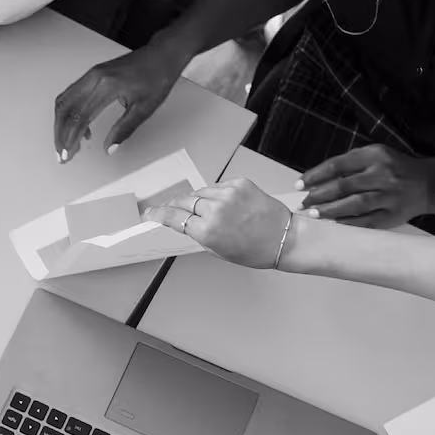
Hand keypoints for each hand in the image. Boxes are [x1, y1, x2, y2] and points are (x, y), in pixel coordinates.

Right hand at [52, 42, 190, 162]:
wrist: (162, 55)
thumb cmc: (157, 76)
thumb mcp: (144, 108)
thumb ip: (124, 129)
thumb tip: (109, 147)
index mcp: (107, 86)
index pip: (80, 116)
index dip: (71, 137)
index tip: (68, 153)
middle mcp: (95, 77)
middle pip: (65, 108)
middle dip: (60, 132)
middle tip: (62, 152)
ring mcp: (92, 74)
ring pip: (65, 100)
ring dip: (61, 122)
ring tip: (67, 141)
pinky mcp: (94, 74)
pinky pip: (72, 93)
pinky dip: (69, 111)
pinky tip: (81, 126)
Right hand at [142, 179, 293, 266]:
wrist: (284, 238)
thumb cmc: (256, 251)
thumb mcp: (219, 250)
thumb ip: (198, 234)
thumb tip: (183, 222)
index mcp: (208, 231)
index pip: (173, 217)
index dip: (158, 214)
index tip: (150, 213)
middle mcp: (215, 209)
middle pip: (183, 201)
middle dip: (175, 206)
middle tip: (171, 209)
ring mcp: (228, 193)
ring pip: (199, 191)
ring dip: (197, 200)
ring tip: (206, 211)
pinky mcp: (239, 183)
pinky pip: (217, 186)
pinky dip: (215, 194)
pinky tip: (223, 204)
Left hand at [298, 145, 434, 227]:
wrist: (431, 183)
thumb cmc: (397, 166)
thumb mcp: (376, 154)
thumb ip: (351, 164)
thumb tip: (320, 179)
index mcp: (375, 155)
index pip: (338, 165)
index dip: (316, 175)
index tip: (300, 184)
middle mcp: (382, 174)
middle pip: (343, 186)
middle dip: (319, 195)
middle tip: (303, 203)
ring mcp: (390, 196)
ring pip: (354, 204)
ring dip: (330, 211)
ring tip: (314, 214)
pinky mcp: (395, 214)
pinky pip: (368, 221)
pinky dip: (350, 223)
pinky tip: (336, 223)